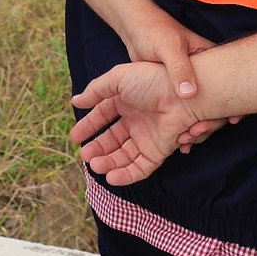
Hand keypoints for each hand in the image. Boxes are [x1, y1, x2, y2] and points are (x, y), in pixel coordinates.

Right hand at [70, 61, 202, 185]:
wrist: (181, 95)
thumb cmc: (151, 81)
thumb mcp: (118, 78)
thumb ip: (96, 90)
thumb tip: (76, 101)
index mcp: (127, 101)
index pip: (103, 116)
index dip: (89, 126)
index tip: (74, 138)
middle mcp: (137, 120)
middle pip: (112, 139)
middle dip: (97, 148)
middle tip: (84, 156)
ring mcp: (147, 136)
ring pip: (124, 155)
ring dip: (108, 162)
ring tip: (95, 165)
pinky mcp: (158, 151)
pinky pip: (140, 167)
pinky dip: (126, 174)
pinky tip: (111, 177)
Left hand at [119, 13, 240, 151]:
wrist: (137, 29)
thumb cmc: (155, 32)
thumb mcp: (167, 47)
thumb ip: (179, 67)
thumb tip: (190, 93)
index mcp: (207, 59)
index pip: (227, 83)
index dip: (231, 103)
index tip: (232, 120)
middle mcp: (203, 73)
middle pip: (217, 102)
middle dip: (212, 121)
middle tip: (197, 133)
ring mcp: (190, 84)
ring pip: (202, 111)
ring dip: (198, 127)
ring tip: (186, 140)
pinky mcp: (176, 92)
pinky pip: (186, 113)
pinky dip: (185, 126)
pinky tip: (180, 140)